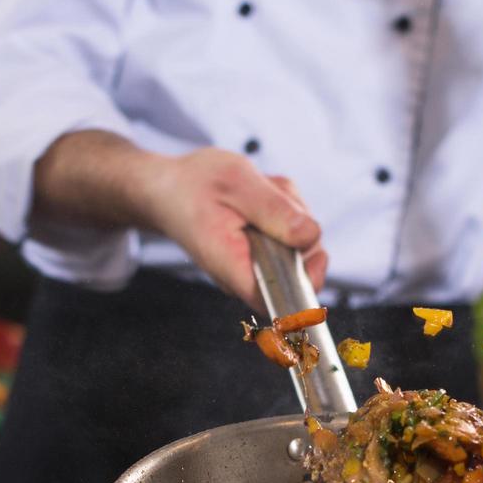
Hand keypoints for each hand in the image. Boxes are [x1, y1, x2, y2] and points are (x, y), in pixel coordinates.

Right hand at [140, 148, 324, 308]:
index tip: (315, 253)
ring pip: (298, 245)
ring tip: (260, 191)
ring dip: (291, 212)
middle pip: (299, 266)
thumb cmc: (192, 186)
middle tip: (273, 195)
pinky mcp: (261, 253)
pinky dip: (284, 210)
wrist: (167, 189)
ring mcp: (254, 266)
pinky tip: (259, 197)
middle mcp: (245, 275)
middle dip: (300, 227)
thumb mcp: (237, 182)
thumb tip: (310, 235)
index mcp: (234, 266)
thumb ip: (275, 210)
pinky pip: (290, 235)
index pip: (280, 301)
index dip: (307, 283)